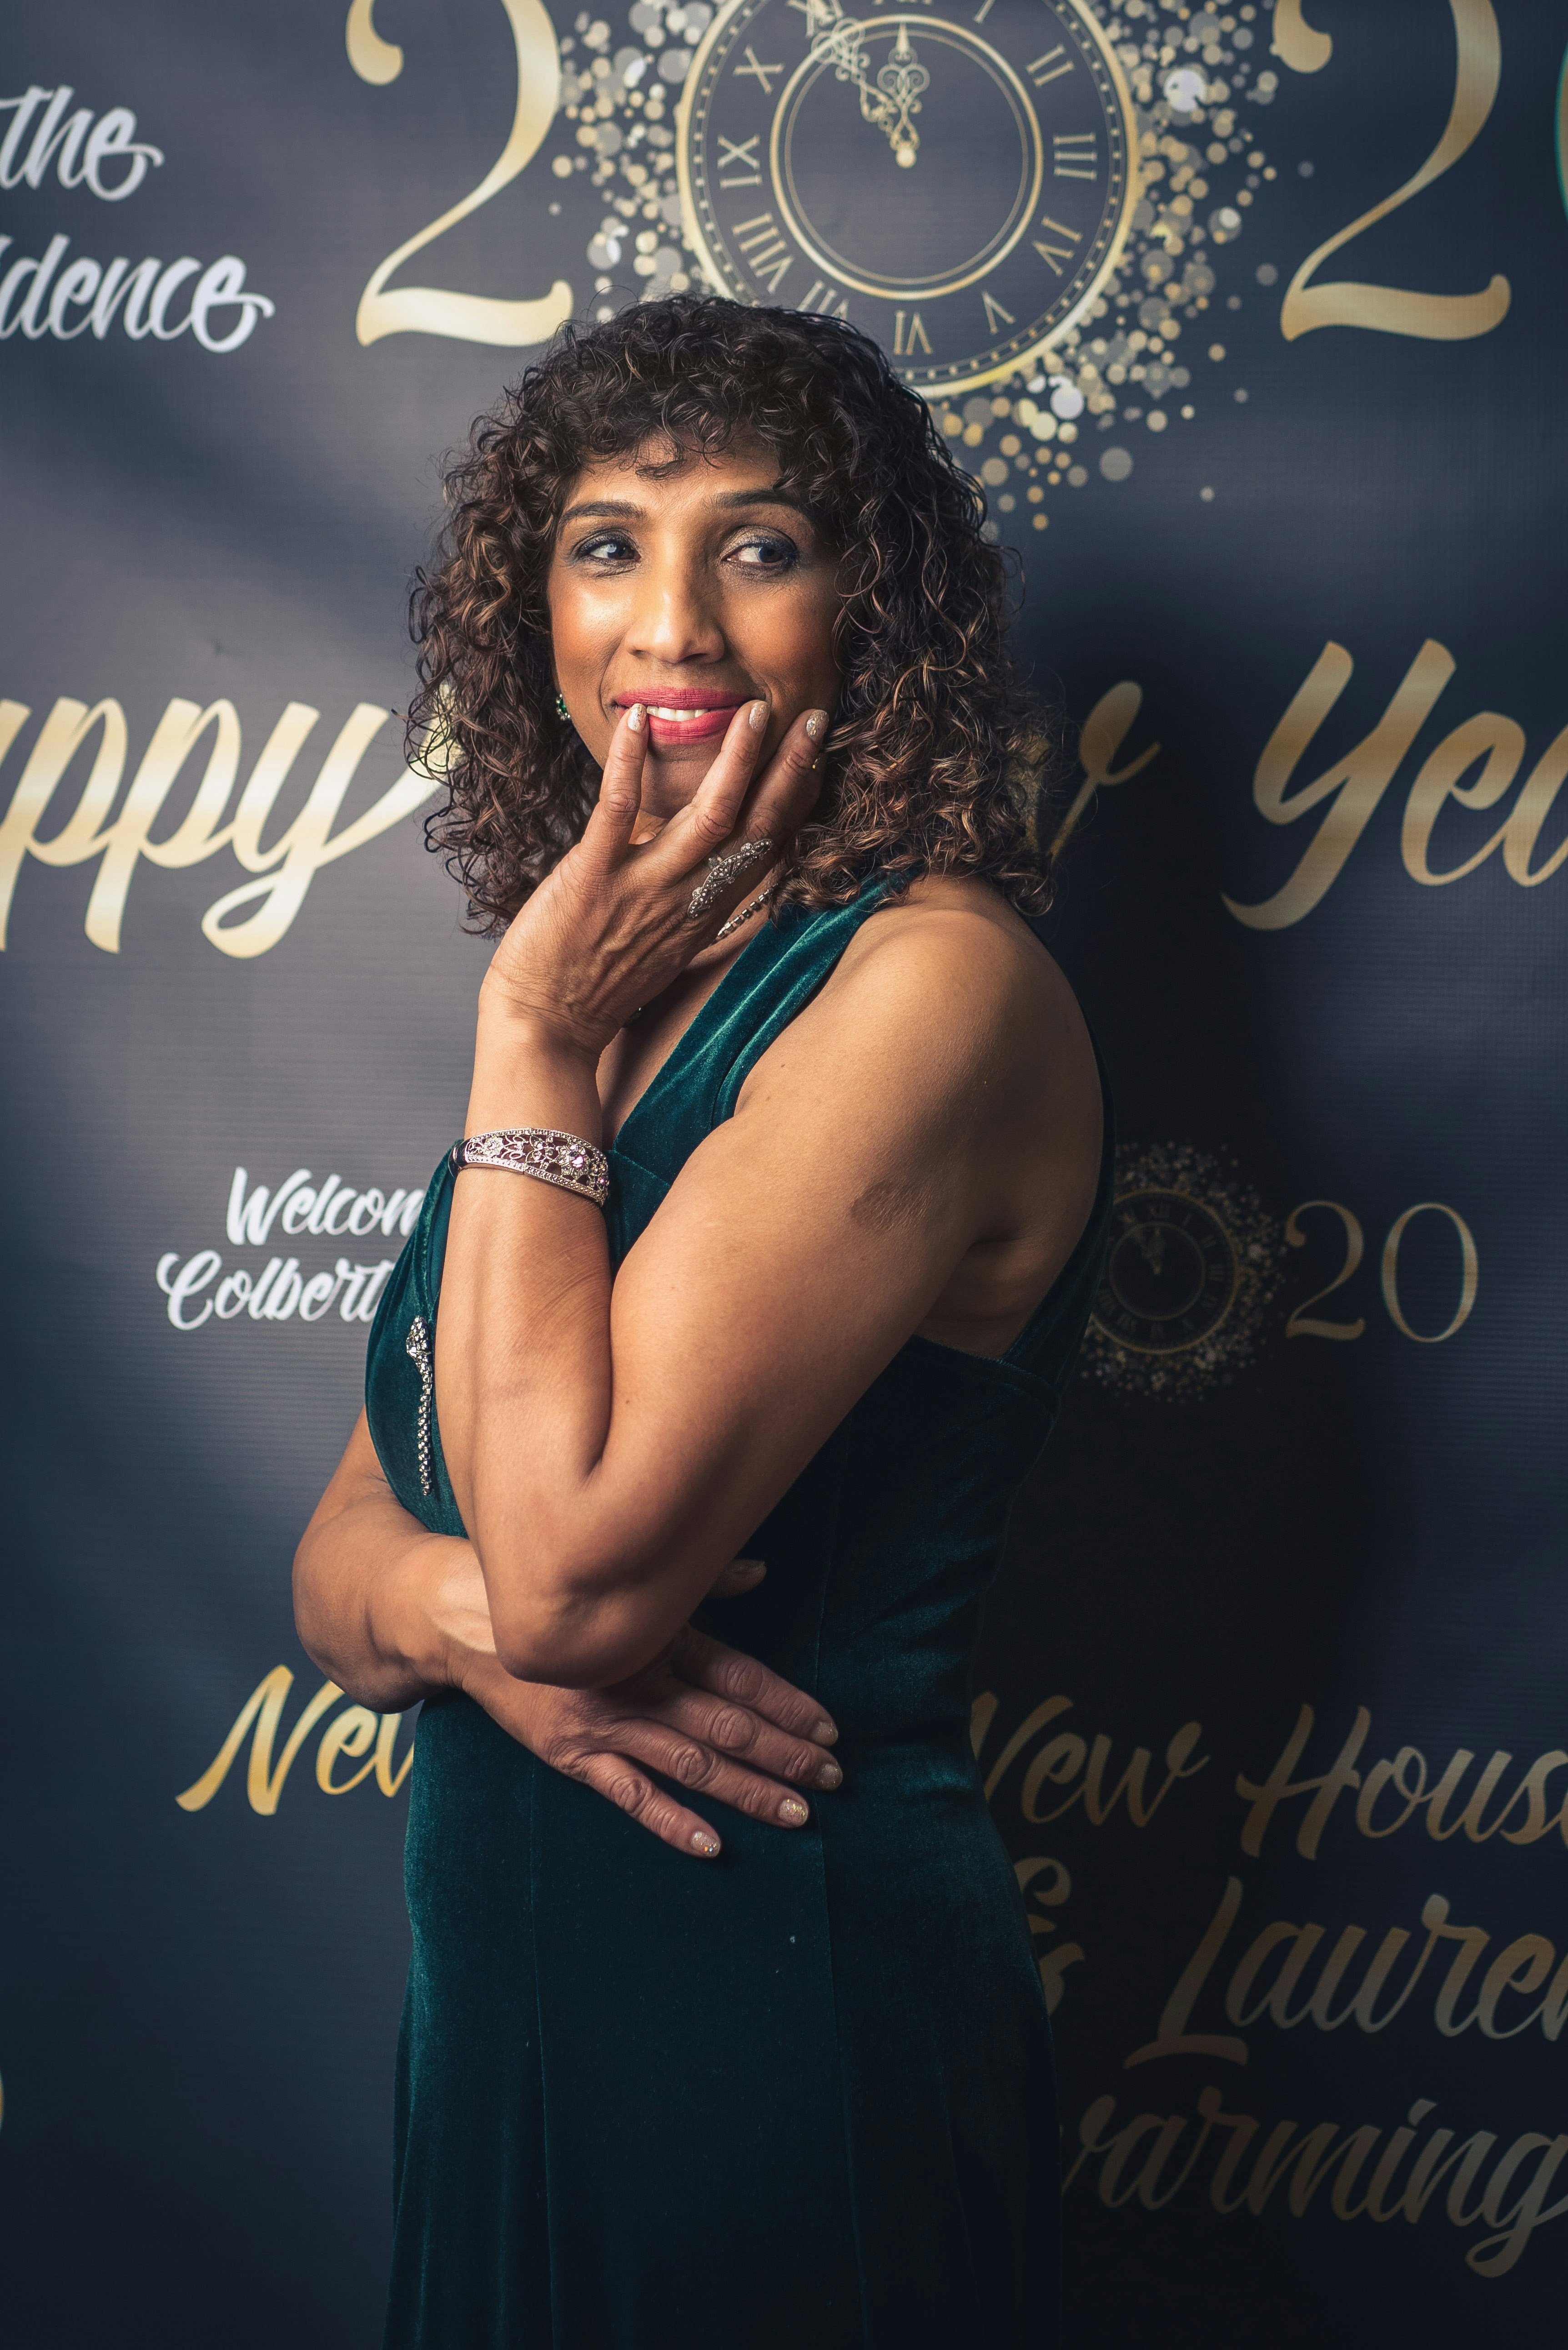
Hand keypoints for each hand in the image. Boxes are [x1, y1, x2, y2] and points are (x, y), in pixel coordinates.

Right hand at [458, 1559, 842, 1857]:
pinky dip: (671, 1821)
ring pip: (690, 1764)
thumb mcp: (630, 1586)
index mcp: (658, 1638)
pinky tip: (712, 1844)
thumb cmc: (561, 1599)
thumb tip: (761, 1571)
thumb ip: (700, 1583)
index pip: (739, 1676)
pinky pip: (629, 1795)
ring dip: (746, 1790)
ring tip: (797, 1813)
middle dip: (784, 1754)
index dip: (788, 1704)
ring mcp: (605, 1725)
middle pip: (725, 1724)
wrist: (470, 1625)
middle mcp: (638, 1682)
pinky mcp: (573, 1757)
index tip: (830, 1730)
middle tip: (833, 1778)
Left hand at [476, 696, 826, 1059]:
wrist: (546, 1026)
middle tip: (813, 720)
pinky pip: (616, 812)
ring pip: (708, 818)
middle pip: (755, 829)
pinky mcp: (592, 878)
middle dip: (788, 772)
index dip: (794, 798)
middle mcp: (686, 899)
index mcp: (704, 911)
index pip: (765, 848)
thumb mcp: (661, 941)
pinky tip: (638, 721)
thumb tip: (702, 855)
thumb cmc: (596, 983)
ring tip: (754, 713)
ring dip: (736, 762)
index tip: (816, 753)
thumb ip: (686, 897)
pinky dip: (629, 764)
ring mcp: (643, 888)